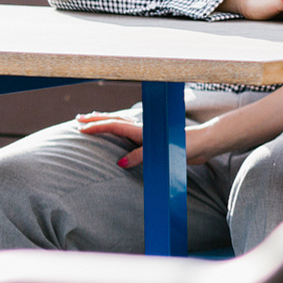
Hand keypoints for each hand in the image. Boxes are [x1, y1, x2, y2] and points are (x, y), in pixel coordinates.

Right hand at [75, 111, 227, 167]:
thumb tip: (120, 163)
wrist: (204, 144)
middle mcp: (142, 129)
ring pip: (121, 124)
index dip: (97, 127)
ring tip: (92, 119)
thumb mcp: (160, 153)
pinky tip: (116, 132)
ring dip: (105, 121)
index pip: (114, 126)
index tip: (80, 129)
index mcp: (142, 130)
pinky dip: (118, 129)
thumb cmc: (184, 146)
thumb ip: (141, 156)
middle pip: (114, 121)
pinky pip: (129, 132)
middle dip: (96, 120)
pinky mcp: (152, 139)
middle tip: (78, 119)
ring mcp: (147, 133)